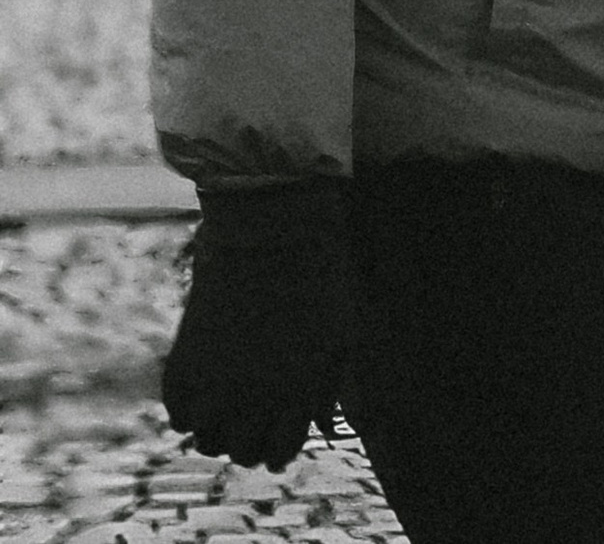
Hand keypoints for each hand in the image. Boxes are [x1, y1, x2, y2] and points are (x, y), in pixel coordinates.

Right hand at [162, 181, 356, 471]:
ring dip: (214, 428)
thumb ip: (331, 387)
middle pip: (240, 452)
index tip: (274, 435)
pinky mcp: (185, 363)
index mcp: (300, 394)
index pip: (279, 453)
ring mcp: (216, 384)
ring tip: (224, 406)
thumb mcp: (341, 336)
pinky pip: (177, 412)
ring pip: (205, 438)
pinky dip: (188, 408)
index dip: (277, 449)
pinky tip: (202, 390)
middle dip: (246, 441)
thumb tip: (325, 428)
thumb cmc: (319, 280)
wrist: (274, 235)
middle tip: (247, 421)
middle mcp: (256, 399)